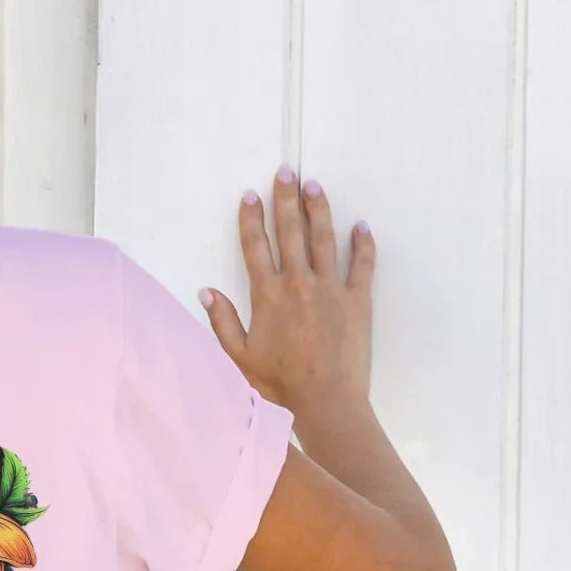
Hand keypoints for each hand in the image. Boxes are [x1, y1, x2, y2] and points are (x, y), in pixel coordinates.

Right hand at [202, 166, 374, 420]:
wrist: (325, 400)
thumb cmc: (279, 384)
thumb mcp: (239, 356)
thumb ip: (223, 321)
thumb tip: (207, 292)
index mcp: (267, 295)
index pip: (255, 247)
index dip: (251, 218)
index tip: (250, 195)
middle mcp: (297, 284)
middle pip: (290, 231)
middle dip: (286, 199)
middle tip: (286, 171)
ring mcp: (330, 289)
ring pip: (324, 238)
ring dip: (318, 209)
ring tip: (314, 185)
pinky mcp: (357, 300)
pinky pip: (361, 264)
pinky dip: (363, 244)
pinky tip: (361, 225)